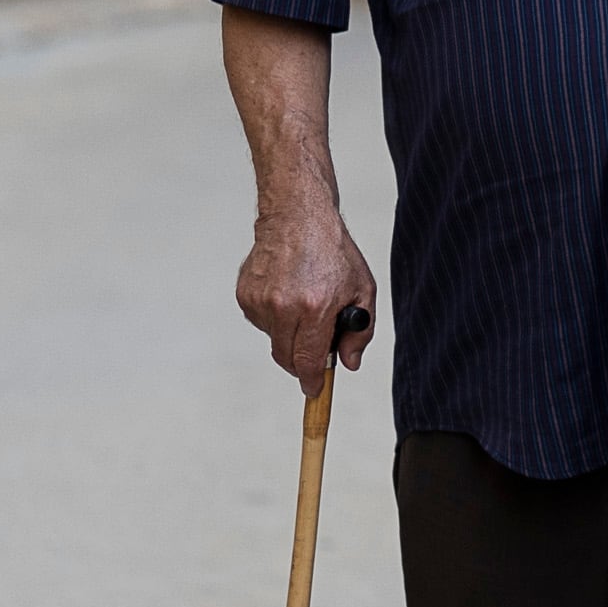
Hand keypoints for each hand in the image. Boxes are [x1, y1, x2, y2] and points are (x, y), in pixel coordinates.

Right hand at [238, 213, 375, 395]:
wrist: (297, 216)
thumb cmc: (333, 251)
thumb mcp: (362, 290)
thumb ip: (360, 332)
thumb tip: (348, 364)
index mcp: (315, 307)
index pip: (309, 361)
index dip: (313, 382)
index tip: (315, 389)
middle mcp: (283, 307)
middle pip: (287, 359)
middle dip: (301, 365)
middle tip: (313, 355)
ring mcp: (261, 301)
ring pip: (274, 340)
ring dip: (289, 335)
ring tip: (304, 302)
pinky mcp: (245, 294)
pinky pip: (261, 322)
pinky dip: (275, 318)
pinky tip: (286, 292)